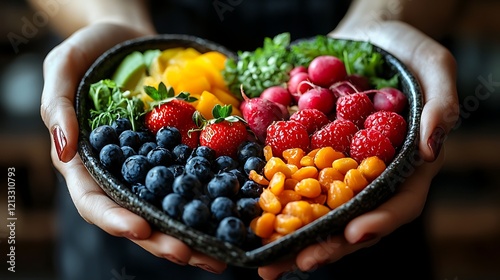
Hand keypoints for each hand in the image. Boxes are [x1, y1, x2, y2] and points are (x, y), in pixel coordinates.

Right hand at [40, 22, 226, 273]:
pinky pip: (192, 181)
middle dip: (162, 239)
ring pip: (169, 210)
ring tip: (219, 253)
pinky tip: (231, 215)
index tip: (141, 228)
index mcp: (86, 163)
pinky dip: (209, 202)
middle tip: (190, 253)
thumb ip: (57, 106)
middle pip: (137, 216)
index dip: (115, 219)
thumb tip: (64, 148)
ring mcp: (151, 167)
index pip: (94, 201)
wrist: (128, 39)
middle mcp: (120, 173)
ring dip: (191, 234)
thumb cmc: (89, 52)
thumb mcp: (63, 68)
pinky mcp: (177, 155)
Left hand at [258, 21, 458, 278]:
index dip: (379, 222)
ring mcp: (342, 167)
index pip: (400, 203)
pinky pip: (296, 181)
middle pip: (353, 220)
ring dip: (293, 238)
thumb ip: (441, 104)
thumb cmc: (408, 50)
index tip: (352, 233)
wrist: (369, 36)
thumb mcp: (434, 67)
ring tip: (265, 261)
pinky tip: (255, 217)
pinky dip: (277, 201)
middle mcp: (373, 175)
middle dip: (326, 245)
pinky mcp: (315, 155)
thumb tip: (429, 147)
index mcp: (408, 165)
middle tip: (297, 262)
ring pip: (320, 212)